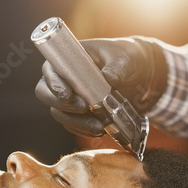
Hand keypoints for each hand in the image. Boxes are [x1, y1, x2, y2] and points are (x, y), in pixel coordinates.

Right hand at [35, 37, 166, 136]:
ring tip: (99, 126)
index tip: (67, 95)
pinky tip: (101, 130)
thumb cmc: (128, 57)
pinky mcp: (81, 114)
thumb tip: (108, 79)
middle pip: (46, 94)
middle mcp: (65, 79)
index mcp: (70, 59)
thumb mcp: (125, 58)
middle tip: (83, 108)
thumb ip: (117, 67)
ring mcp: (71, 98)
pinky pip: (74, 125)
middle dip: (61, 105)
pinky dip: (85, 130)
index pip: (50, 70)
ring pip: (60, 113)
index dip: (53, 83)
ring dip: (77, 122)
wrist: (141, 73)